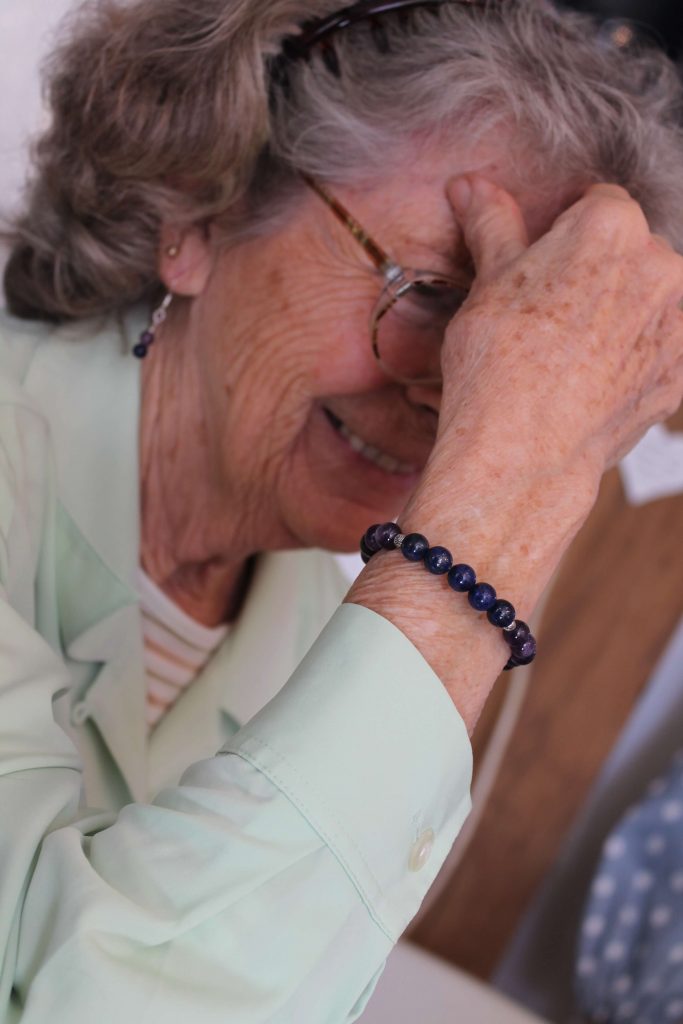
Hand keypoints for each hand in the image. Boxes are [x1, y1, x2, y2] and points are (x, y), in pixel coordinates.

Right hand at [439, 176, 682, 477]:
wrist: (522, 450)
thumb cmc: (497, 366)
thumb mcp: (487, 283)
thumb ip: (491, 224)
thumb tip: (470, 186)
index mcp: (610, 226)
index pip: (598, 205)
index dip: (566, 237)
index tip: (544, 271)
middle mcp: (660, 264)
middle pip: (632, 251)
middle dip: (600, 274)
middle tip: (552, 318)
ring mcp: (679, 321)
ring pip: (652, 299)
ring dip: (625, 314)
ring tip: (574, 354)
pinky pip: (663, 347)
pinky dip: (638, 356)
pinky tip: (597, 379)